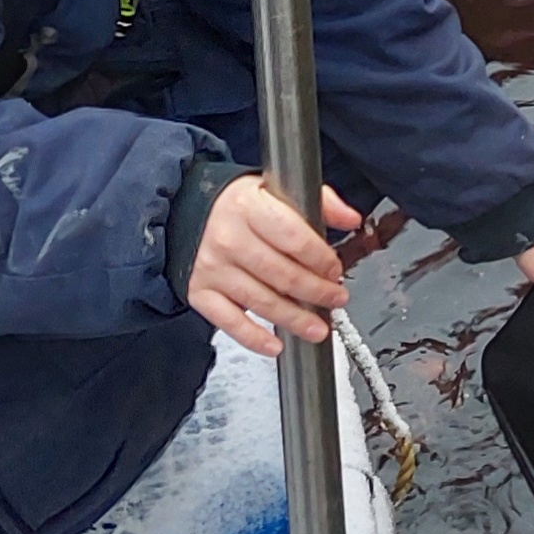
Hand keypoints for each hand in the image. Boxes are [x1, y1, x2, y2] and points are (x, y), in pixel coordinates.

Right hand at [184, 176, 356, 356]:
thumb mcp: (273, 188)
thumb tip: (351, 218)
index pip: (294, 239)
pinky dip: (254, 338)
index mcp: (249, 207)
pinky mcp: (200, 292)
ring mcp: (213, 268)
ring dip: (295, 320)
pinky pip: (230, 322)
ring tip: (318, 328)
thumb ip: (318, 201)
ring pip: (263, 302)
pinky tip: (275, 345)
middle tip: (335, 299)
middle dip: (317, 292)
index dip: (321, 259)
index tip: (335, 270)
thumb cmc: (234, 204)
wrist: (182, 212)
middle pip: (283, 275)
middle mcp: (229, 238)